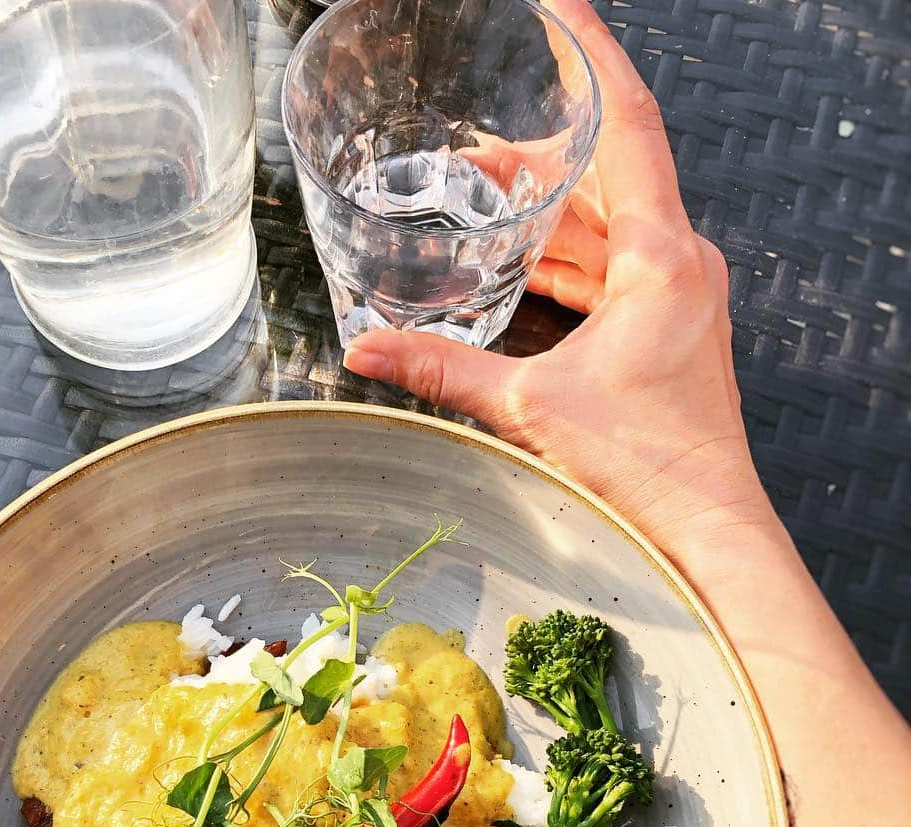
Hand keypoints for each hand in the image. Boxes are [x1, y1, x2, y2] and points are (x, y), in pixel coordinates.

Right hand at [343, 0, 773, 572]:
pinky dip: (564, 258)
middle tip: (470, 145)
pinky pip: (613, 267)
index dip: (590, 55)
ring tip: (478, 199)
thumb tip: (368, 352)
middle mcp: (679, 263)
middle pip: (605, 172)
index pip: (627, 121)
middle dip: (534, 152)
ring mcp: (678, 295)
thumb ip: (443, 370)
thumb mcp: (530, 409)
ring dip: (546, 209)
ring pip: (607, 222)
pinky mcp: (668, 327)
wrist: (703, 530)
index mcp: (660, 257)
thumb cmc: (649, 469)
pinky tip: (519, 266)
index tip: (558, 12)